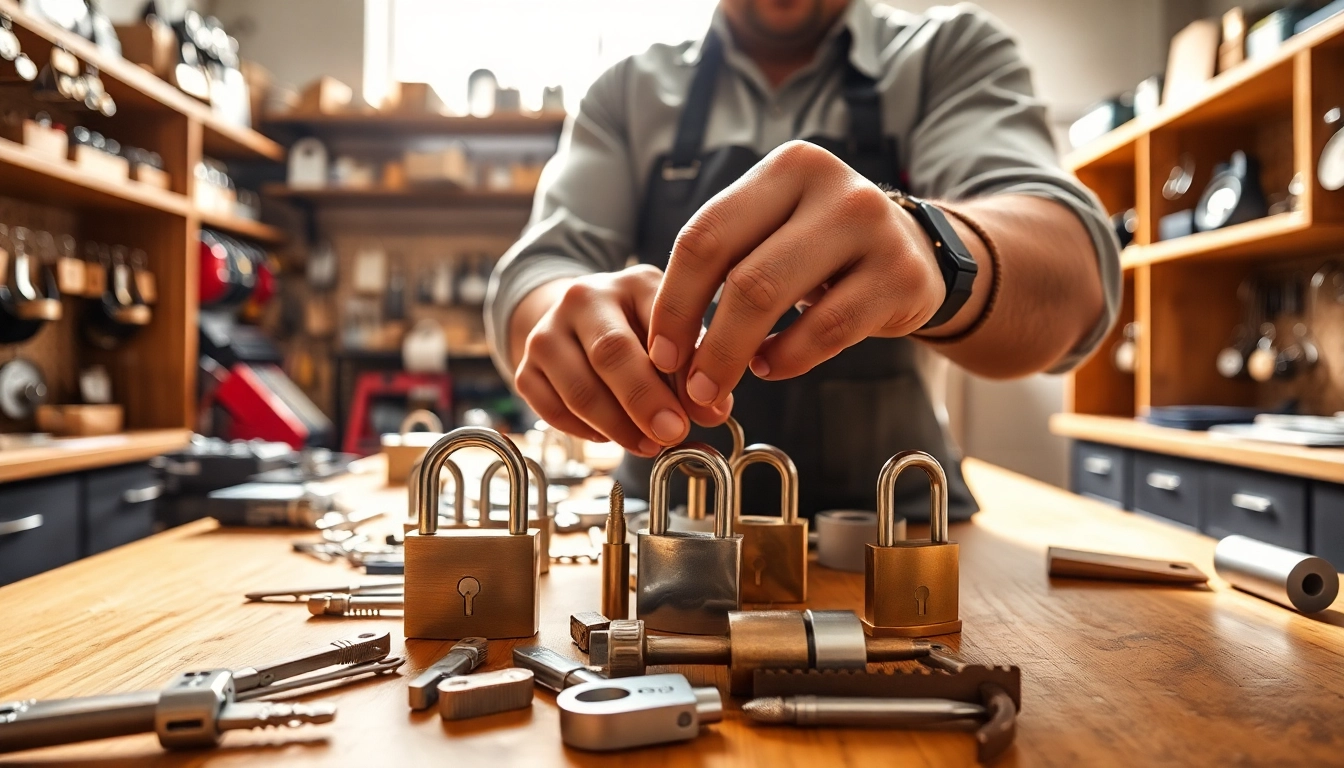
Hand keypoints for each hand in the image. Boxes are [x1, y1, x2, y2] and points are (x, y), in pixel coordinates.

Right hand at [511, 265, 731, 457]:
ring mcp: (548, 331)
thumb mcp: (676, 335)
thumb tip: (712, 411)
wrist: (577, 322)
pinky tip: (612, 435)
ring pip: (580, 390)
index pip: (658, 323)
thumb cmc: (640, 333)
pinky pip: (554, 411)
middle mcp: (584, 298)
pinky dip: (586, 432)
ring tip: (648, 444)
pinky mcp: (526, 366)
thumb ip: (698, 368)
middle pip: (611, 353)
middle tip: (672, 434)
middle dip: (645, 401)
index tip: (700, 410)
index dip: (680, 372)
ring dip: (618, 427)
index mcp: (634, 283)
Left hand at [645, 141, 946, 407]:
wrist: (917, 251)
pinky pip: (828, 329)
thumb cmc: (822, 248)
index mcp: (787, 167)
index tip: (660, 351)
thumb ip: (726, 261)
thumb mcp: (776, 228)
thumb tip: (667, 341)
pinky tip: (772, 365)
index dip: (674, 301)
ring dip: (738, 356)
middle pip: (741, 275)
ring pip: (778, 300)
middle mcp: (832, 187)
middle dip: (705, 342)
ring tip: (722, 383)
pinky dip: (789, 358)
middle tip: (688, 385)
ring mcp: (873, 228)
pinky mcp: (902, 276)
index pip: (707, 236)